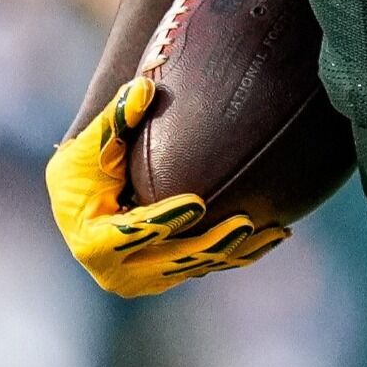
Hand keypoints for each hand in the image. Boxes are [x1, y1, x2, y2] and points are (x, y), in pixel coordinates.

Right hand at [46, 79, 287, 296]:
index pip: (128, 236)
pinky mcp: (170, 274)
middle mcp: (119, 270)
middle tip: (244, 223)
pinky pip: (209, 266)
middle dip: (209, 245)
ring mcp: (147, 277)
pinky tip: (277, 233)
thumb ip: (116, 119)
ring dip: (237, 252)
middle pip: (170, 262)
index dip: (163, 221)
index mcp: (92, 242)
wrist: (88, 196)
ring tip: (274, 231)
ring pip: (197, 267)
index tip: (197, 203)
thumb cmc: (88, 165)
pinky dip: (242, 253)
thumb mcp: (95, 144)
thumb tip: (143, 88)